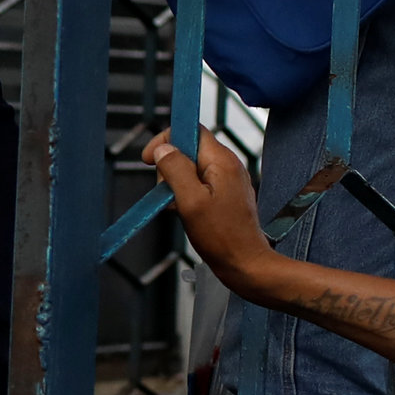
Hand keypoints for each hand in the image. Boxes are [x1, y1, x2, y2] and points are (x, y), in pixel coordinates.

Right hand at [143, 126, 269, 292]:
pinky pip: (199, 183)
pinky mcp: (226, 194)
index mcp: (222, 161)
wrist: (245, 264)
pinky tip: (183, 211)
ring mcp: (228, 180)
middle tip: (167, 193)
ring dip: (176, 183)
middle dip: (170, 167)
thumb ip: (176, 170)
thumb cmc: (221, 237)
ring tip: (177, 206)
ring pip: (191, 168)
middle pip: (189, 149)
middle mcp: (228, 165)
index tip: (149, 159)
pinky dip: (186, 194)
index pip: (192, 130)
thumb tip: (163, 149)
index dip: (167, 139)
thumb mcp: (190, 202)